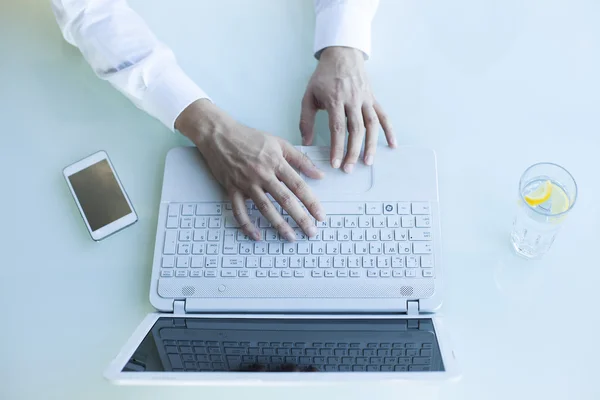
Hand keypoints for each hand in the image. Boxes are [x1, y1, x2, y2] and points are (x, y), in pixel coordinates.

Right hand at [175, 99, 325, 240]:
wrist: (218, 134)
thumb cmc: (249, 137)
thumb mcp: (279, 143)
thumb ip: (301, 159)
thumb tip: (319, 174)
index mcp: (276, 162)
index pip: (298, 185)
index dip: (311, 202)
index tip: (320, 216)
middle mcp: (262, 174)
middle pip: (285, 200)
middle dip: (300, 218)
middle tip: (311, 232)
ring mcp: (246, 183)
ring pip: (265, 208)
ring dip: (279, 225)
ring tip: (291, 237)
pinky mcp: (231, 189)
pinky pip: (239, 211)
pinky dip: (247, 225)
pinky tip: (257, 236)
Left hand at [300, 46, 394, 172]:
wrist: (341, 54)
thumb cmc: (323, 77)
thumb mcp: (309, 96)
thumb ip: (306, 120)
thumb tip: (306, 143)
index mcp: (335, 99)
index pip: (337, 128)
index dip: (337, 147)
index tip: (335, 163)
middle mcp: (353, 100)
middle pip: (356, 130)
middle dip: (353, 151)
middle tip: (349, 168)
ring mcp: (365, 99)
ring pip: (371, 125)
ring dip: (371, 145)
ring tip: (368, 162)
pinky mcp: (372, 99)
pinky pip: (383, 116)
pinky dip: (390, 130)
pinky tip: (392, 144)